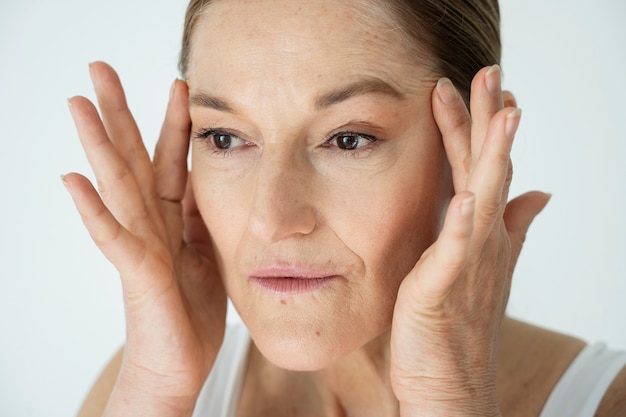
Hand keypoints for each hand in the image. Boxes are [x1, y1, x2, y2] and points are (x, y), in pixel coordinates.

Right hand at [64, 62, 225, 415]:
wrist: (177, 366)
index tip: (180, 83)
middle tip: (99, 69)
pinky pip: (114, 240)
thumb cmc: (189, 312)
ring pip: (117, 188)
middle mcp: (150, 226)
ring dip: (98, 146)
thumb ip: (200, 216)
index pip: (169, 161)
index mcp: (171, 219)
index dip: (174, 123)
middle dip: (118, 113)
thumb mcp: (207, 252)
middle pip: (132, 160)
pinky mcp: (138, 276)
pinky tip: (74, 180)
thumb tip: (202, 180)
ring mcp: (140, 248)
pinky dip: (94, 211)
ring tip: (79, 104)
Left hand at [389, 66, 549, 415]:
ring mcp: (467, 266)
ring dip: (492, 158)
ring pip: (483, 201)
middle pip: (487, 172)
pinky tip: (466, 198)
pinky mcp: (444, 292)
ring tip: (501, 115)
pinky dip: (464, 226)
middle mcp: (481, 244)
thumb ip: (506, 231)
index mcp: (480, 236)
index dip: (483, 130)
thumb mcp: (478, 271)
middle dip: (489, 123)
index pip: (483, 171)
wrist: (450, 390)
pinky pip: (455, 255)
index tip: (485, 90)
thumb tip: (536, 194)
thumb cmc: (457, 330)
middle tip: (490, 74)